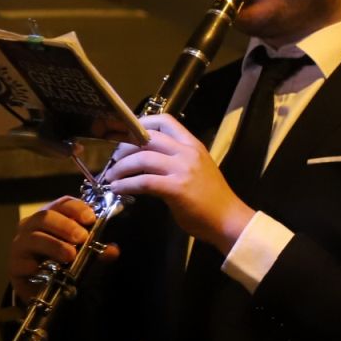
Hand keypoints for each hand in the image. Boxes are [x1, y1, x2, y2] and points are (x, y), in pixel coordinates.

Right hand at [9, 196, 117, 300]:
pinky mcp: (14, 265)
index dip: (76, 208)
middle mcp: (33, 226)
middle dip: (66, 225)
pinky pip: (22, 262)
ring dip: (54, 245)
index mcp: (53, 218)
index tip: (90, 218)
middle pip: (45, 217)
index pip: (62, 204)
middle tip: (81, 238)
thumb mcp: (86, 255)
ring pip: (34, 237)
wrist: (43, 289)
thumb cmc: (65, 263)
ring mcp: (21, 245)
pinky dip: (35, 265)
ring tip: (70, 255)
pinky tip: (46, 270)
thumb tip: (112, 251)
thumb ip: (98, 251)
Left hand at [101, 113, 253, 251]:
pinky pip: (143, 181)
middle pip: (147, 137)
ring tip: (112, 177)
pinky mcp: (176, 188)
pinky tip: (118, 189)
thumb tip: (144, 158)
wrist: (228, 220)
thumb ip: (175, 159)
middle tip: (114, 160)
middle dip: (124, 147)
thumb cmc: (212, 198)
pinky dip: (126, 184)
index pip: (165, 121)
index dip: (140, 124)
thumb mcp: (196, 169)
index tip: (126, 135)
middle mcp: (188, 152)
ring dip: (120, 167)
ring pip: (142, 158)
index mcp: (193, 145)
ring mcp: (183, 169)